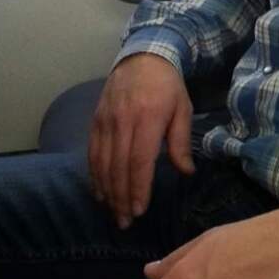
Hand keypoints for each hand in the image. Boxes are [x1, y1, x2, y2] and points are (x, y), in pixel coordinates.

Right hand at [88, 54, 193, 227]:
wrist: (142, 57)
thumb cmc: (167, 86)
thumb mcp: (182, 109)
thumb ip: (180, 142)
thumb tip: (186, 172)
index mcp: (147, 119)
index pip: (139, 161)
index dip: (137, 188)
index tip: (139, 209)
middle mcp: (122, 122)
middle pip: (118, 167)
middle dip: (121, 198)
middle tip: (125, 222)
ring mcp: (105, 121)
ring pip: (101, 163)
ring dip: (106, 191)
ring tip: (113, 213)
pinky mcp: (95, 121)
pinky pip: (92, 153)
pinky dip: (94, 175)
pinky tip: (100, 192)